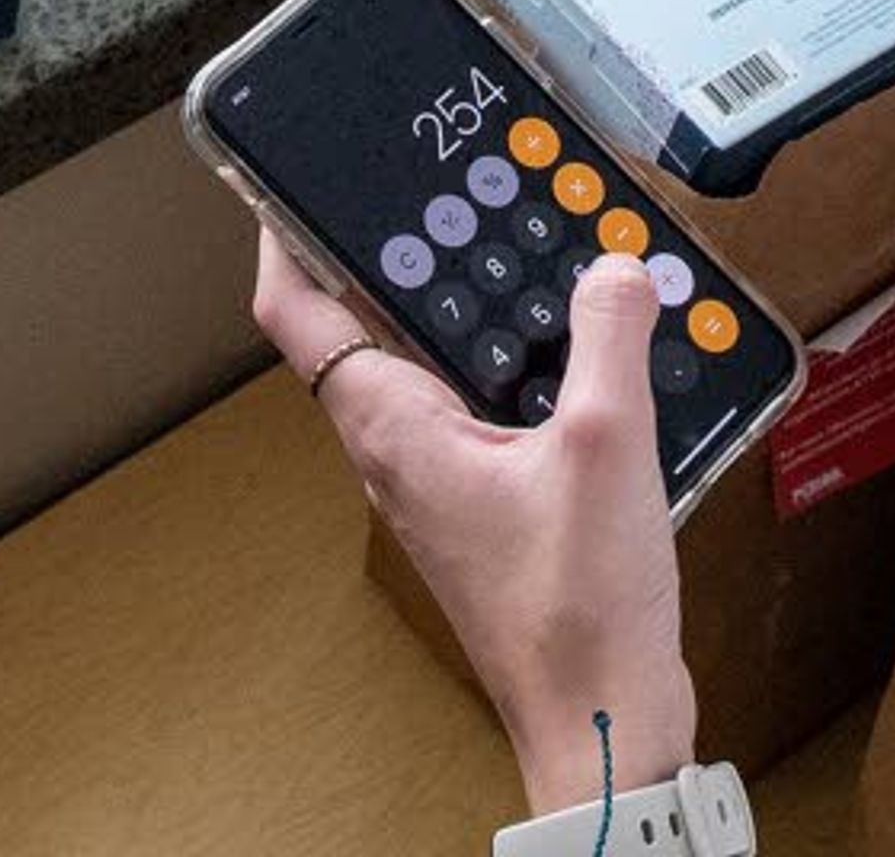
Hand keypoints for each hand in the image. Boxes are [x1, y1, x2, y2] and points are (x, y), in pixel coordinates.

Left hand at [254, 230, 695, 813]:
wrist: (602, 719)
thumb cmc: (578, 614)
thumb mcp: (602, 446)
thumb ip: (606, 341)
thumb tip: (610, 268)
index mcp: (395, 430)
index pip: (298, 313)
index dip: (284, 234)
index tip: (291, 174)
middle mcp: (401, 453)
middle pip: (369, 324)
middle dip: (407, 249)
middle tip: (446, 183)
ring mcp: (443, 480)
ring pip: (433, 364)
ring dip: (471, 305)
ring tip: (522, 243)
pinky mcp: (491, 503)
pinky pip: (486, 405)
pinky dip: (521, 361)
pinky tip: (585, 346)